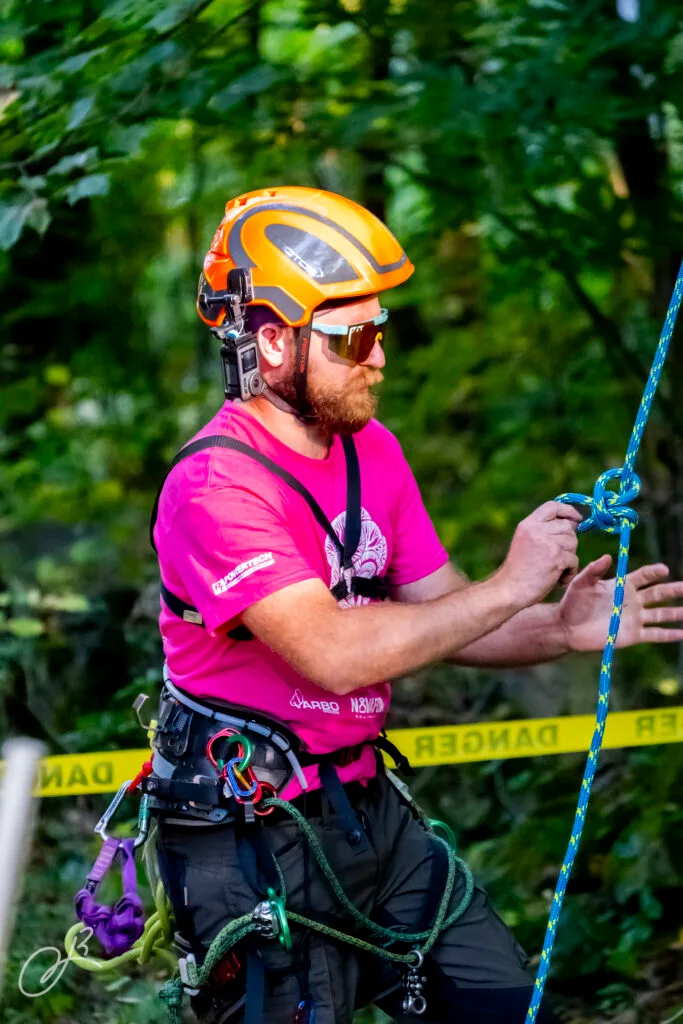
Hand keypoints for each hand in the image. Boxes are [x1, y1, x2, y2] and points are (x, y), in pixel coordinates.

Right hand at [496, 501, 581, 608]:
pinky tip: (557, 579)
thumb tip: (572, 523)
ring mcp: (547, 543)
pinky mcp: (556, 558)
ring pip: (573, 543)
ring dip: (569, 558)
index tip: (576, 519)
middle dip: (568, 542)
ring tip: (555, 569)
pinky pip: (574, 560)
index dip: (568, 511)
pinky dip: (569, 572)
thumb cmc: (519, 570)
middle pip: (567, 527)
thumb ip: (543, 530)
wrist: (510, 590)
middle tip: (557, 557)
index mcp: (528, 524)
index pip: (552, 506)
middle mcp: (537, 530)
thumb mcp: (525, 541)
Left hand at [559, 556, 682, 651]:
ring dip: (677, 613)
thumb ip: (593, 570)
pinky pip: (655, 634)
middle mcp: (632, 601)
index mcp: (622, 585)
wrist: (566, 627)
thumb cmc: (573, 603)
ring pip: (661, 614)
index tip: (663, 570)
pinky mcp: (633, 635)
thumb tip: (607, 556)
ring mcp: (634, 618)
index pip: (644, 576)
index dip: (654, 572)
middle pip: (658, 593)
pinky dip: (670, 635)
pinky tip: (682, 634)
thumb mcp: (581, 583)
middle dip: (673, 590)